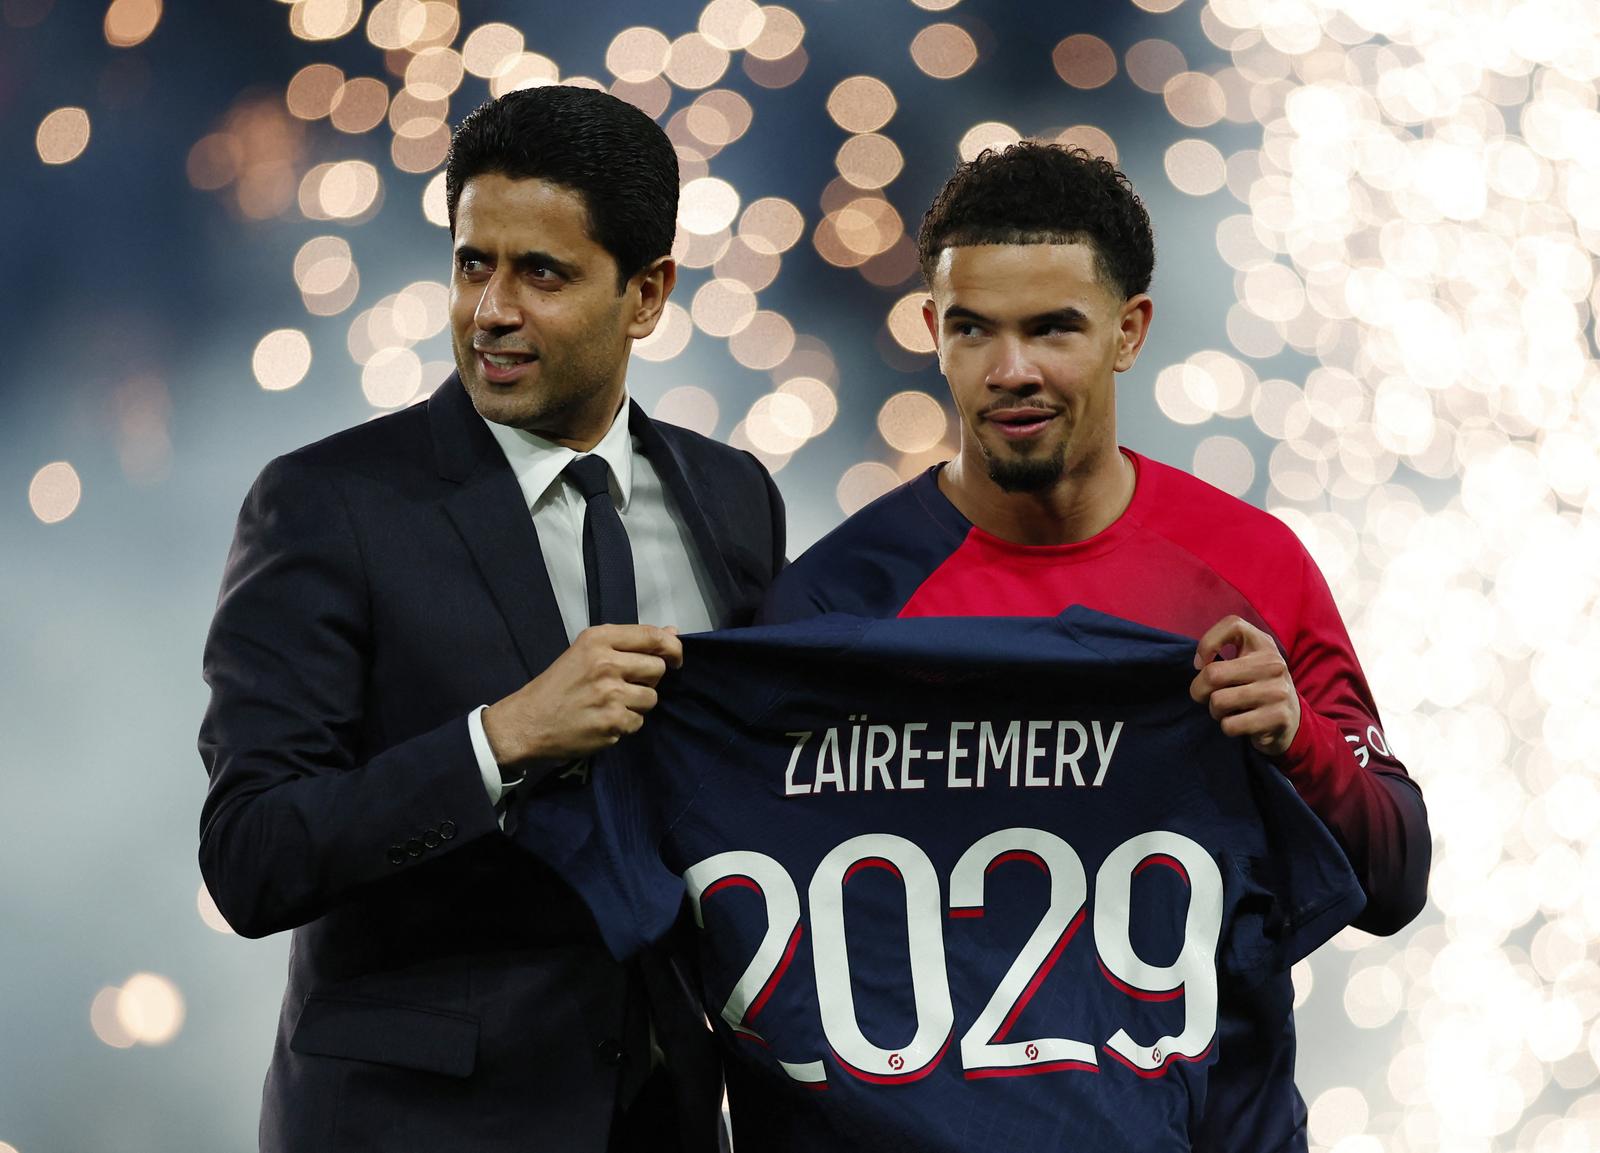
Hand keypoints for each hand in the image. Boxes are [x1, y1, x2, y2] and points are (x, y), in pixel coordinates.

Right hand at [481, 624, 683, 769]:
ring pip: (651, 698)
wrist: (527, 722)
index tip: (675, 658)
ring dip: (637, 704)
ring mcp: (611, 695)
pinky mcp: (612, 723)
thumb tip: (673, 632)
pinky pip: (638, 722)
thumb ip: (629, 642)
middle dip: (649, 679)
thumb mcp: (586, 652)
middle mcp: (606, 663)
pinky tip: (604, 720)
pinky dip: (625, 724)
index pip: (652, 636)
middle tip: (627, 685)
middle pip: (658, 668)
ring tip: (612, 704)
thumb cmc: (558, 685)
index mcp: (598, 639)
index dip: (673, 647)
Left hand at [1188, 616, 1300, 757]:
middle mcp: (1274, 664)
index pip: (1232, 624)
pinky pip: (1230, 725)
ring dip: (1215, 711)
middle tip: (1207, 696)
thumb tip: (1199, 664)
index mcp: (1264, 644)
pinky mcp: (1277, 717)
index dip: (1207, 643)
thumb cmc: (1256, 683)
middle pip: (1213, 674)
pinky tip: (1241, 722)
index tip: (1203, 663)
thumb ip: (1220, 645)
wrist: (1290, 718)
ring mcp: (1278, 691)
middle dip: (1199, 690)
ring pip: (1218, 702)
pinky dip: (1228, 726)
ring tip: (1229, 709)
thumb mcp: (1245, 657)